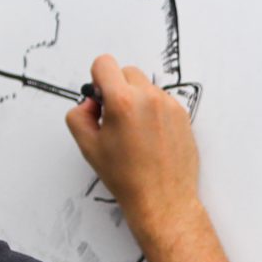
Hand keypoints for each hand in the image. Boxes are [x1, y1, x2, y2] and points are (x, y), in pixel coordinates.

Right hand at [64, 54, 202, 245]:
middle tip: (114, 117)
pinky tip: (150, 137)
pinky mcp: (183, 115)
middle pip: (127, 72)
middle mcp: (149, 98)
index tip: (99, 97)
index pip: (104, 63)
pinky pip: (162, 101)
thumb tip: (89, 103)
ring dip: (137, 100)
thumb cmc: (127, 177)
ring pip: (146, 87)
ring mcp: (169, 105)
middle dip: (117, 89)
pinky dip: (153, 111)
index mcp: (123, 102)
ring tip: (134, 132)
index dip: (97, 79)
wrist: (163, 198)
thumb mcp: (89, 147)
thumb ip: (79, 116)